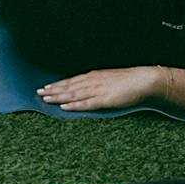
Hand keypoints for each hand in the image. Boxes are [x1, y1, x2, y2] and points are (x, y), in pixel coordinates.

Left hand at [37, 67, 161, 111]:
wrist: (146, 81)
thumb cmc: (131, 82)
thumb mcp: (111, 80)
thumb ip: (101, 84)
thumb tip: (91, 89)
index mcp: (95, 76)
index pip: (72, 81)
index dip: (58, 84)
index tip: (47, 87)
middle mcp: (93, 81)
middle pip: (69, 87)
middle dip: (53, 90)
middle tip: (39, 93)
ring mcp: (98, 90)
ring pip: (74, 94)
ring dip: (58, 97)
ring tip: (46, 99)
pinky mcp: (105, 99)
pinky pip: (86, 103)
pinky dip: (74, 105)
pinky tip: (64, 107)